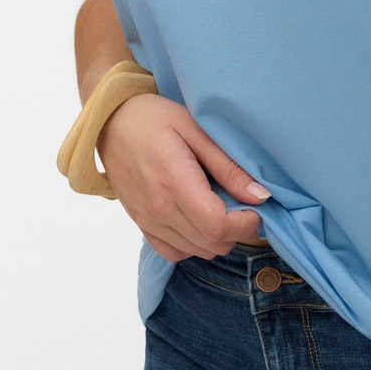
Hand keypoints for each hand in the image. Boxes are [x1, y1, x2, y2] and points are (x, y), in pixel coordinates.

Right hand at [95, 92, 270, 261]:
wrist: (110, 121)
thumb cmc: (154, 118)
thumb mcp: (196, 130)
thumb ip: (228, 167)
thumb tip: (260, 197)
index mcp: (174, 181)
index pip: (217, 226)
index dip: (244, 223)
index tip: (255, 207)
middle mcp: (158, 208)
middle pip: (210, 243)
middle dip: (235, 229)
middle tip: (240, 203)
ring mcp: (147, 219)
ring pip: (196, 251)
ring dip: (216, 237)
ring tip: (218, 206)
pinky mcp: (140, 223)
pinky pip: (173, 252)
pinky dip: (193, 243)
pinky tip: (197, 220)